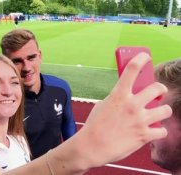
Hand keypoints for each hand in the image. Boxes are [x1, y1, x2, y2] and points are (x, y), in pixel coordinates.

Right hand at [73, 53, 171, 168]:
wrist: (92, 147)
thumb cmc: (95, 126)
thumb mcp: (102, 105)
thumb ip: (117, 98)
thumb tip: (127, 96)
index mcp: (119, 95)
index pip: (132, 69)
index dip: (141, 59)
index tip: (145, 57)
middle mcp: (132, 105)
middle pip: (158, 88)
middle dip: (161, 89)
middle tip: (159, 93)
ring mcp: (140, 120)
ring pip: (166, 110)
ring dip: (163, 110)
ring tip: (158, 113)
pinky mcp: (144, 136)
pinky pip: (162, 131)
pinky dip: (159, 131)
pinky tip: (153, 131)